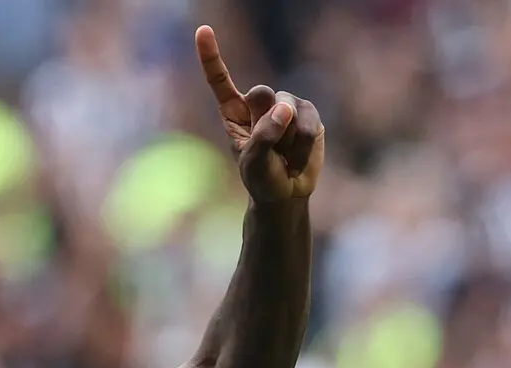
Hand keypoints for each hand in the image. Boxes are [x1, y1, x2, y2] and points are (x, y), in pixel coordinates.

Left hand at [194, 25, 323, 202]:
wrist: (286, 193)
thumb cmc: (261, 178)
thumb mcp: (253, 162)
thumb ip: (263, 135)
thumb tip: (286, 108)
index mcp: (234, 111)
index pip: (220, 80)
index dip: (211, 56)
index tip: (202, 30)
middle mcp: (259, 103)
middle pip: (260, 93)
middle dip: (264, 121)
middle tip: (268, 147)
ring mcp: (285, 105)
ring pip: (286, 109)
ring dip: (284, 141)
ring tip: (283, 156)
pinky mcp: (308, 113)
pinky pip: (306, 124)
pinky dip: (301, 146)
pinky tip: (297, 157)